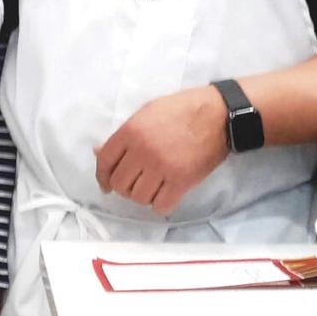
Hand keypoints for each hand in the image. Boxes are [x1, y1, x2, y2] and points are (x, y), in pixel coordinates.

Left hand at [94, 84, 229, 216]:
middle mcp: (143, 151)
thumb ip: (123, 135)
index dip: (102, 177)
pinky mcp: (182, 181)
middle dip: (123, 188)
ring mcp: (162, 167)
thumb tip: (98, 151)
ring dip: (141, 196)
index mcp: (131, 131)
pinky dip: (159, 205)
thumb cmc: (180, 110)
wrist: (218, 114)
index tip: (106, 185)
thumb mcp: (146, 113)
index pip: (105, 161)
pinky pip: (161, 206)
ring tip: (150, 188)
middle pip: (120, 183)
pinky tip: (163, 196)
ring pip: (138, 197)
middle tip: (133, 184)